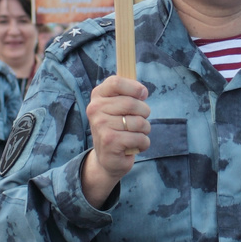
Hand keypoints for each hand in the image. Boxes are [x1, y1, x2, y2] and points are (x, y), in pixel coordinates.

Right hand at [80, 75, 150, 207]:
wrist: (107, 159)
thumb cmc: (118, 128)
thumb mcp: (118, 107)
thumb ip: (127, 94)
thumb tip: (142, 90)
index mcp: (98, 96)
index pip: (116, 82)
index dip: (134, 88)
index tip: (143, 95)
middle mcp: (95, 109)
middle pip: (132, 103)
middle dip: (144, 113)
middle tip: (139, 121)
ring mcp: (101, 126)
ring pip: (139, 122)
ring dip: (145, 130)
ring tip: (135, 134)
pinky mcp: (110, 142)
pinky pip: (139, 138)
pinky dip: (143, 143)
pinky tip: (134, 146)